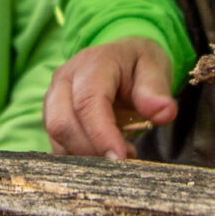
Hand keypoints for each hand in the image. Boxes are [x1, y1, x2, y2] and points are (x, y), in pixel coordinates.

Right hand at [45, 37, 176, 159]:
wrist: (122, 58)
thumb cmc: (138, 64)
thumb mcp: (155, 68)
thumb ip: (157, 90)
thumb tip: (164, 112)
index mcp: (93, 63)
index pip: (88, 101)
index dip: (101, 134)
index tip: (120, 158)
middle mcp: (65, 77)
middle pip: (62, 122)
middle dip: (91, 149)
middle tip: (124, 158)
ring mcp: (53, 95)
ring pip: (56, 136)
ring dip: (84, 154)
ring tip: (117, 153)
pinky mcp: (50, 113)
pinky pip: (56, 143)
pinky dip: (77, 156)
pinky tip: (101, 154)